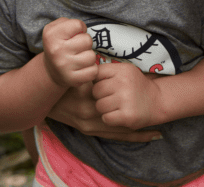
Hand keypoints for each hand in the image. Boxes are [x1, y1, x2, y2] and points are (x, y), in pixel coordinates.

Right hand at [42, 18, 97, 88]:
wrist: (51, 71)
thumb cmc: (58, 45)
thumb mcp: (56, 29)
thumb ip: (68, 22)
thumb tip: (82, 29)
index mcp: (51, 35)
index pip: (78, 24)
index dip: (79, 29)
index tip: (73, 35)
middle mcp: (56, 51)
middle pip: (87, 40)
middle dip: (85, 43)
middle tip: (77, 48)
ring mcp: (64, 67)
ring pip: (92, 56)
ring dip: (88, 56)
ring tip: (79, 58)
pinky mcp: (72, 80)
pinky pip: (93, 71)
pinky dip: (90, 69)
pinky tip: (81, 68)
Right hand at [47, 83, 161, 141]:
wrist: (42, 99)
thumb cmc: (61, 82)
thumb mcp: (77, 74)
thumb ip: (94, 72)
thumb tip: (110, 64)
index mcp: (89, 95)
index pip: (118, 95)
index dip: (136, 93)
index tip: (152, 90)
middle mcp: (91, 112)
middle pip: (122, 116)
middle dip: (141, 116)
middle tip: (161, 114)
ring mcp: (90, 124)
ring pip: (119, 130)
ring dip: (138, 133)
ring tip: (157, 133)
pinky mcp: (88, 131)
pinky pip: (111, 136)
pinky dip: (127, 137)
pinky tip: (142, 138)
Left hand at [93, 61, 160, 129]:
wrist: (157, 101)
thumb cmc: (135, 86)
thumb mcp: (124, 71)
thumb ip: (106, 71)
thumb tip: (83, 74)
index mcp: (122, 70)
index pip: (96, 73)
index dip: (98, 81)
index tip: (105, 85)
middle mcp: (124, 83)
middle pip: (96, 90)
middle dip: (100, 96)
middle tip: (111, 97)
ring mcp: (126, 100)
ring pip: (99, 105)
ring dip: (104, 108)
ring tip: (115, 106)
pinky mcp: (127, 116)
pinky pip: (106, 118)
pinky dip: (109, 118)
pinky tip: (117, 115)